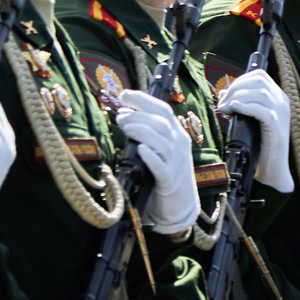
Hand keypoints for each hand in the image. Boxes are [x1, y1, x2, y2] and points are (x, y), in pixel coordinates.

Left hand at [116, 91, 201, 233]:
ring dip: (140, 130)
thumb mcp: (162, 149)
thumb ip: (150, 133)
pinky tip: (140, 150)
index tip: (124, 95)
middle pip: (161, 122)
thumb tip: (126, 115)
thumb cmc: (165, 173)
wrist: (179, 205)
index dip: (143, 100)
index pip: (163, 109)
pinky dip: (150, 156)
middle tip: (120, 117)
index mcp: (177, 134)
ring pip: (161, 140)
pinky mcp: (169, 181)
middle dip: (137, 115)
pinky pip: (160, 166)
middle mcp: (179, 145)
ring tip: (124, 128)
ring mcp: (175, 162)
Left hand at [215, 71, 293, 192]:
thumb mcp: (249, 120)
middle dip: (236, 88)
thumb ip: (241, 105)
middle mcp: (282, 102)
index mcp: (278, 97)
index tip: (226, 94)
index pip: (260, 75)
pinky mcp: (277, 127)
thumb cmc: (259, 145)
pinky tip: (234, 110)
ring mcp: (282, 114)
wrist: (272, 169)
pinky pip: (261, 110)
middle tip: (222, 105)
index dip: (240, 80)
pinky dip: (245, 107)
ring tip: (225, 110)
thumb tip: (223, 93)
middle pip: (258, 81)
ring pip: (260, 93)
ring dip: (238, 97)